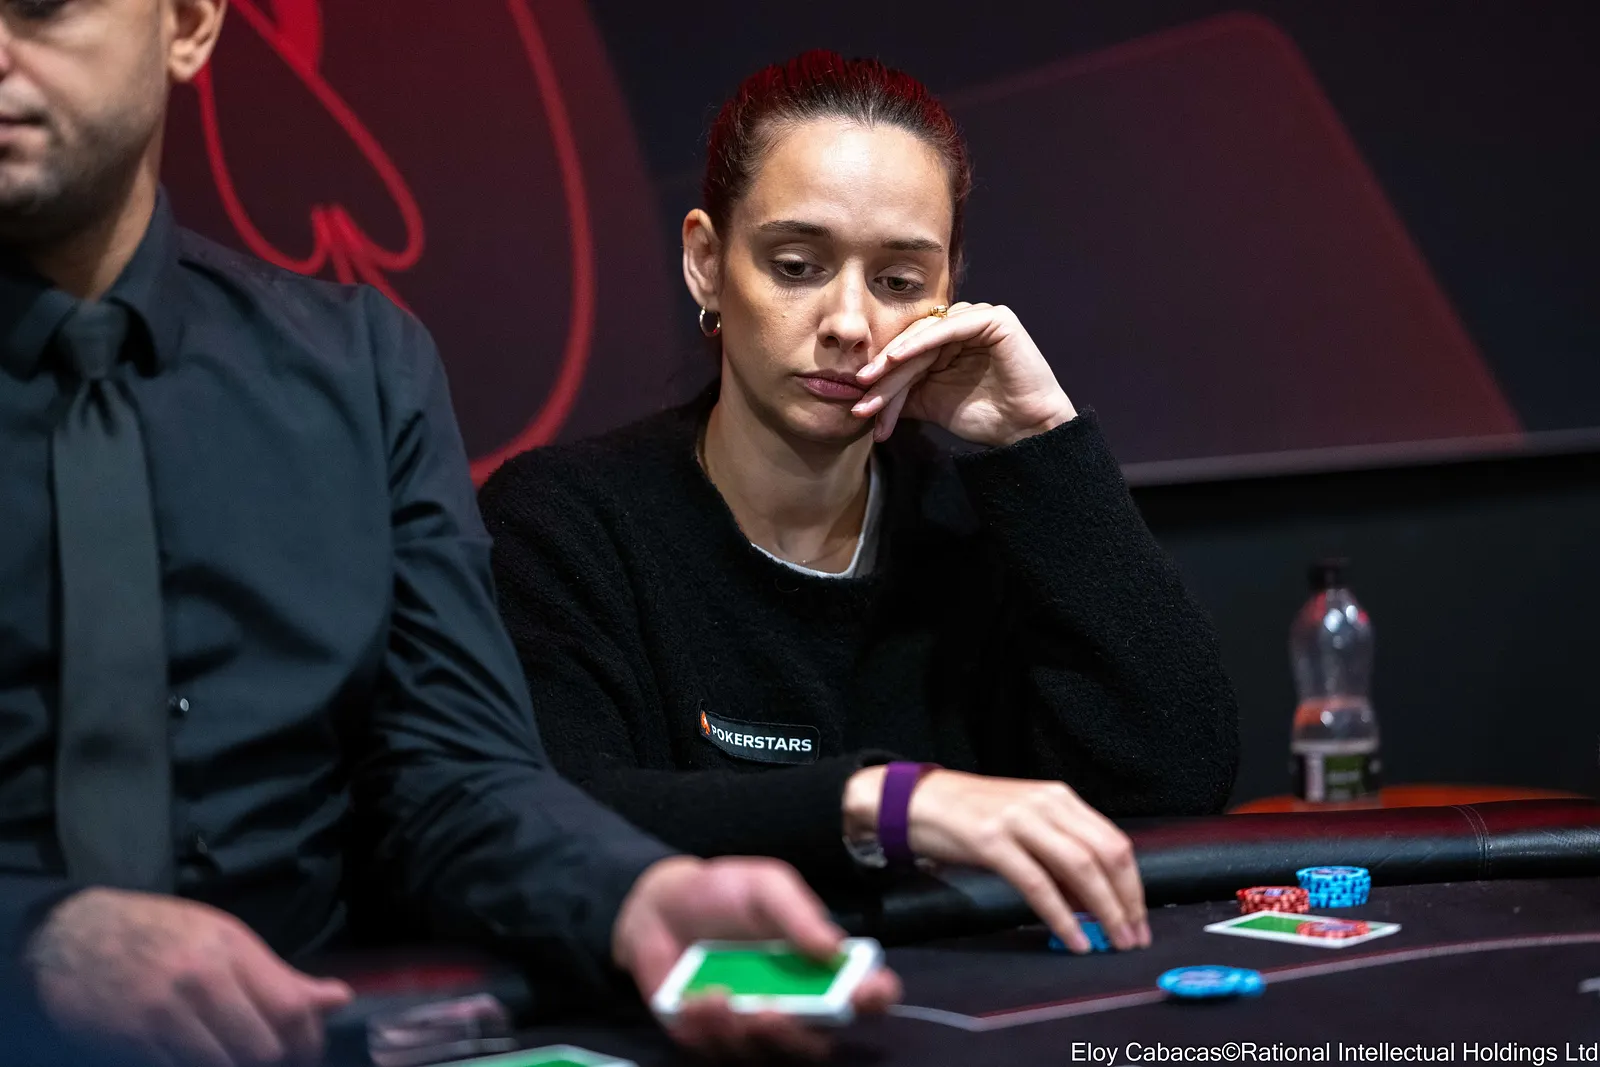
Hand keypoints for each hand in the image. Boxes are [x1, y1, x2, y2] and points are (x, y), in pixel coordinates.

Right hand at [27, 889, 352, 1066]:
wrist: (71, 937)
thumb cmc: (157, 933)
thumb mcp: (222, 938)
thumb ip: (279, 976)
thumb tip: (339, 1000)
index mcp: (229, 949)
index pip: (290, 1008)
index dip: (308, 1041)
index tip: (307, 1053)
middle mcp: (199, 981)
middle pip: (262, 1048)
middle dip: (274, 1061)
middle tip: (273, 1061)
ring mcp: (162, 1015)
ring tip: (235, 1059)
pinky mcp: (132, 1043)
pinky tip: (200, 1059)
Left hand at [612, 856, 900, 1059]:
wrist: (658, 904)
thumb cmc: (723, 892)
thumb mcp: (765, 887)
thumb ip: (799, 914)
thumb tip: (835, 948)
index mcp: (816, 968)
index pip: (862, 994)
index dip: (874, 998)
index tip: (869, 993)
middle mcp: (792, 1005)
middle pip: (816, 1047)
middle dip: (796, 1038)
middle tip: (772, 1012)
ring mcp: (750, 1027)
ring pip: (764, 1057)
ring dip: (743, 1033)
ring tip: (720, 995)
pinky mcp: (709, 1038)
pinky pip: (717, 1053)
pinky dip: (708, 1030)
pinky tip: (697, 998)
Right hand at [844, 767, 1147, 953]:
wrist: (916, 801)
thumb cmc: (970, 816)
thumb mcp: (1024, 823)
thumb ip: (1058, 851)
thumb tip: (1092, 900)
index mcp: (1059, 798)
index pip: (1114, 841)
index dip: (1133, 884)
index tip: (1140, 917)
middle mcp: (1045, 803)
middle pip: (1106, 853)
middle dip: (1127, 901)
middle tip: (1134, 937)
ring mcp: (1019, 820)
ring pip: (1080, 867)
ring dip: (1104, 910)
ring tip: (1113, 941)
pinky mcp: (991, 840)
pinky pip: (1038, 884)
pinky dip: (1062, 916)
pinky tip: (1073, 938)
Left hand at [852, 302, 1076, 445]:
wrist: (1022, 430)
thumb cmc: (983, 417)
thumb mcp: (929, 404)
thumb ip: (901, 394)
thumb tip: (861, 398)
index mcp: (946, 342)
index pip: (904, 355)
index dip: (881, 379)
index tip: (859, 407)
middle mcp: (959, 325)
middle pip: (910, 345)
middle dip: (884, 374)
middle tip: (861, 397)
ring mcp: (976, 318)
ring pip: (924, 336)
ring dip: (897, 361)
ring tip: (873, 382)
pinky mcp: (994, 318)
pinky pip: (950, 326)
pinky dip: (922, 341)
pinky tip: (899, 357)